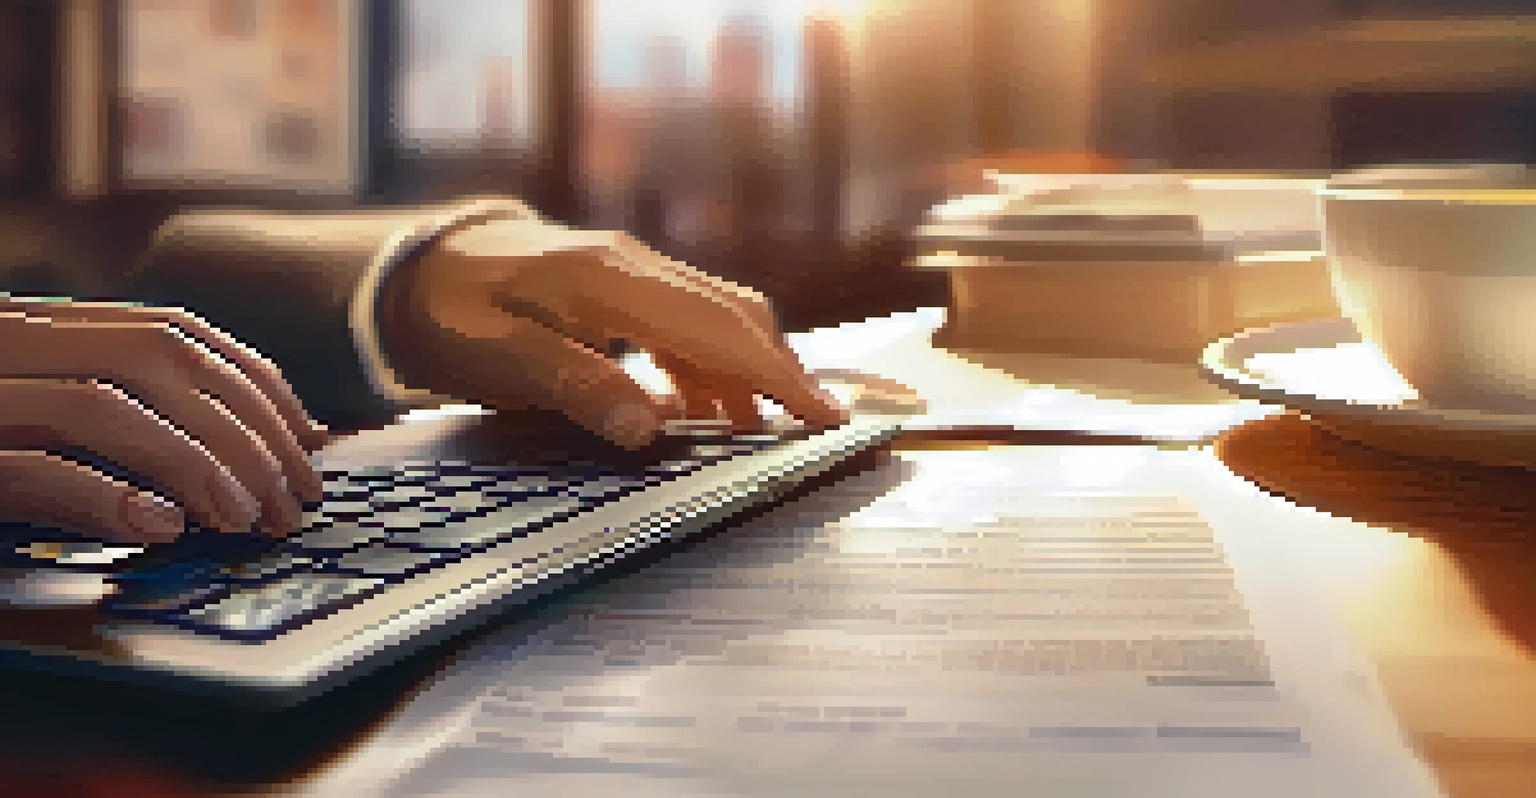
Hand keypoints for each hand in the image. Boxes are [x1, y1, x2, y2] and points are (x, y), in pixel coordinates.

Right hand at [0, 300, 327, 542]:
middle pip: (158, 361)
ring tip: (244, 518)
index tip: (308, 443)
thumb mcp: (37, 418)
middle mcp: (12, 340)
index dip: (254, 386)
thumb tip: (237, 470)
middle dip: (243, 432)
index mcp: (41, 325)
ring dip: (194, 463)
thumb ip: (122, 421)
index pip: (174, 334)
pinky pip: (36, 468)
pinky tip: (163, 526)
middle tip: (291, 501)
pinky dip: (108, 496)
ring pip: (102, 406)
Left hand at [379, 219, 847, 447]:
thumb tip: (648, 429)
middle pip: (735, 315)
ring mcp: (631, 272)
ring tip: (761, 434)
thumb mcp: (496, 358)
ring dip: (747, 373)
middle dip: (780, 371)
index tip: (825, 415)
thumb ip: (573, 385)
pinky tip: (704, 411)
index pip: (718, 329)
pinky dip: (711, 367)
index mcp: (611, 280)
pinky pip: (687, 325)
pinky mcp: (622, 287)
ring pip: (718, 318)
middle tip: (816, 428)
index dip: (777, 374)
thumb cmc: (449, 314)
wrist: (414, 270)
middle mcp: (635, 267)